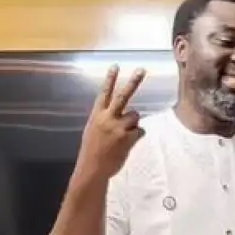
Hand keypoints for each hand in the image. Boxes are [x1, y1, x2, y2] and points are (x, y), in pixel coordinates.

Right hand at [77, 66, 145, 180]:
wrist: (93, 168)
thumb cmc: (92, 151)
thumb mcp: (92, 130)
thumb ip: (104, 120)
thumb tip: (117, 117)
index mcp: (97, 115)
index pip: (104, 93)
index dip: (110, 79)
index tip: (116, 65)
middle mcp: (108, 118)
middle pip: (123, 96)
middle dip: (133, 82)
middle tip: (142, 70)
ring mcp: (118, 127)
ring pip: (135, 116)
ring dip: (134, 123)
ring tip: (125, 134)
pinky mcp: (128, 138)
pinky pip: (140, 131)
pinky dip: (137, 135)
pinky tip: (128, 143)